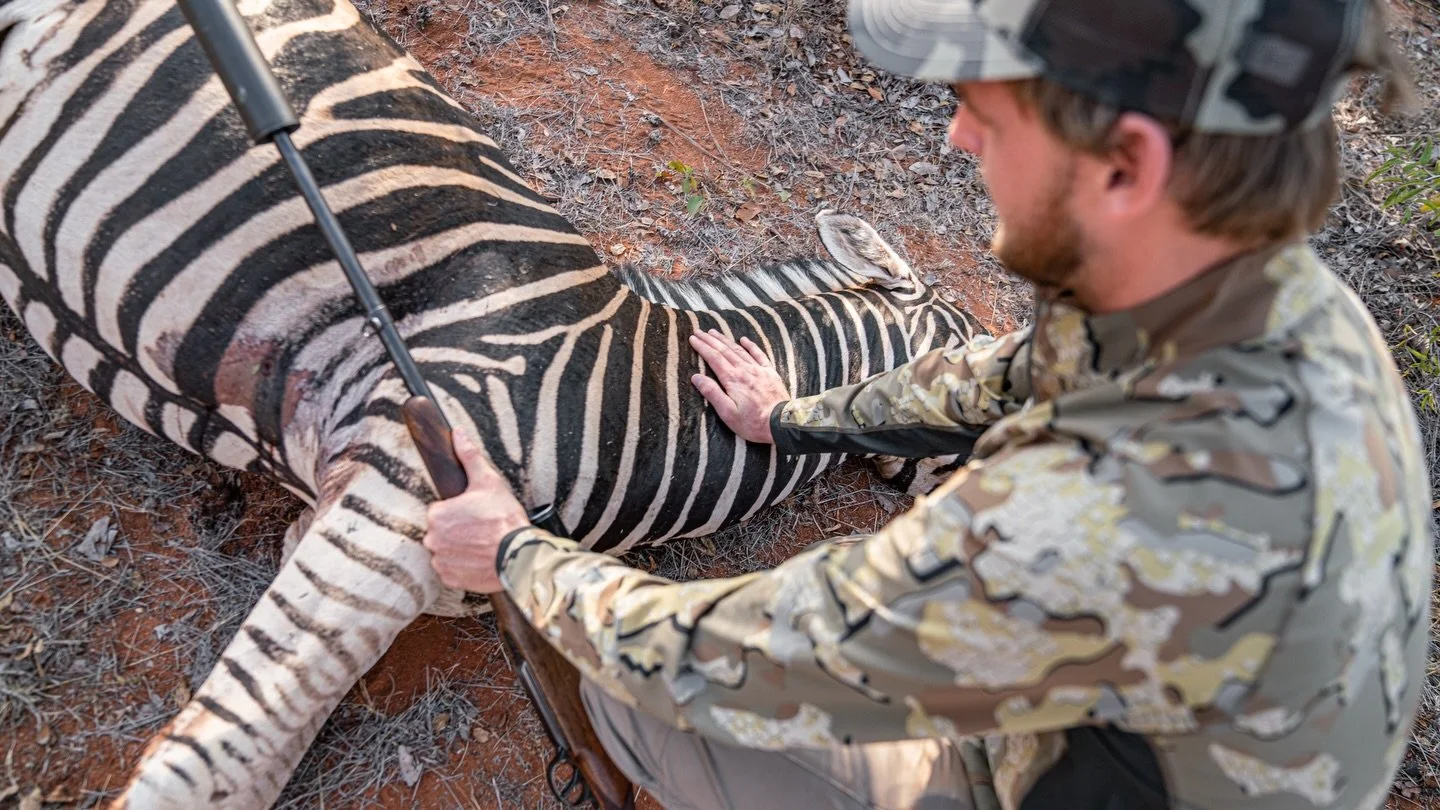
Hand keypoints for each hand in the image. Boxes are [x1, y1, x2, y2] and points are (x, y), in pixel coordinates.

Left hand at [422, 430, 530, 592]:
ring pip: (446, 551)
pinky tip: (479, 559)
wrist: (519, 554)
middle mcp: (433, 540)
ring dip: (459, 549)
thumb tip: (457, 434)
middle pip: (441, 532)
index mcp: (437, 515)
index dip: (459, 511)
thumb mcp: (488, 481)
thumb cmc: (504, 518)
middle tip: (480, 530)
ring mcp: (441, 561)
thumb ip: (469, 456)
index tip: (475, 515)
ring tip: (481, 545)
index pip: (440, 511)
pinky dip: (463, 566)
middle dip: (457, 531)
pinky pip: (451, 571)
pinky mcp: (451, 579)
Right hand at [689, 329, 790, 443]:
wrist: (782, 423)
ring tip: (714, 332)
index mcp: (732, 379)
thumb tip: (696, 377)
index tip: (692, 338)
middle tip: (699, 331)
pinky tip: (744, 339)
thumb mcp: (727, 413)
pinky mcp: (770, 373)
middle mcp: (744, 370)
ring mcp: (758, 370)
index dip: (702, 347)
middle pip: (724, 350)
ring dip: (725, 340)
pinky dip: (750, 345)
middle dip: (710, 340)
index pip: (713, 358)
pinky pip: (759, 354)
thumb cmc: (753, 422)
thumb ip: (712, 393)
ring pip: (739, 350)